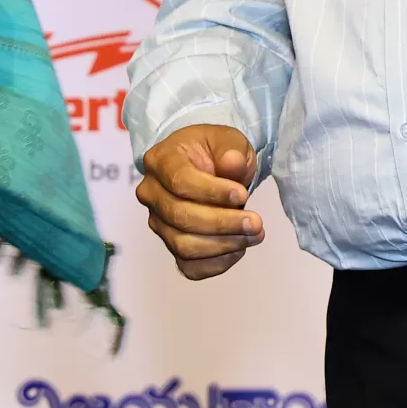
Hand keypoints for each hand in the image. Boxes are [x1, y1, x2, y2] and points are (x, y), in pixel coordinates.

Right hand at [135, 124, 261, 279]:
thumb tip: (232, 163)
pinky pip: (189, 266)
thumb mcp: (228, 140)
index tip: (242, 194)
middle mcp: (151, 193)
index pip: (179, 181)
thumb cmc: (216, 151)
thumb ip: (230, 151)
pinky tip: (239, 248)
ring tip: (254, 235)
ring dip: (223, 245)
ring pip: (183, 245)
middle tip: (255, 222)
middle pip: (180, 216)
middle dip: (222, 223)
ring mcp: (158, 222)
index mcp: (160, 160)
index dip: (212, 192)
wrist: (211, 166)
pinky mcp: (170, 244)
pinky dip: (217, 264)